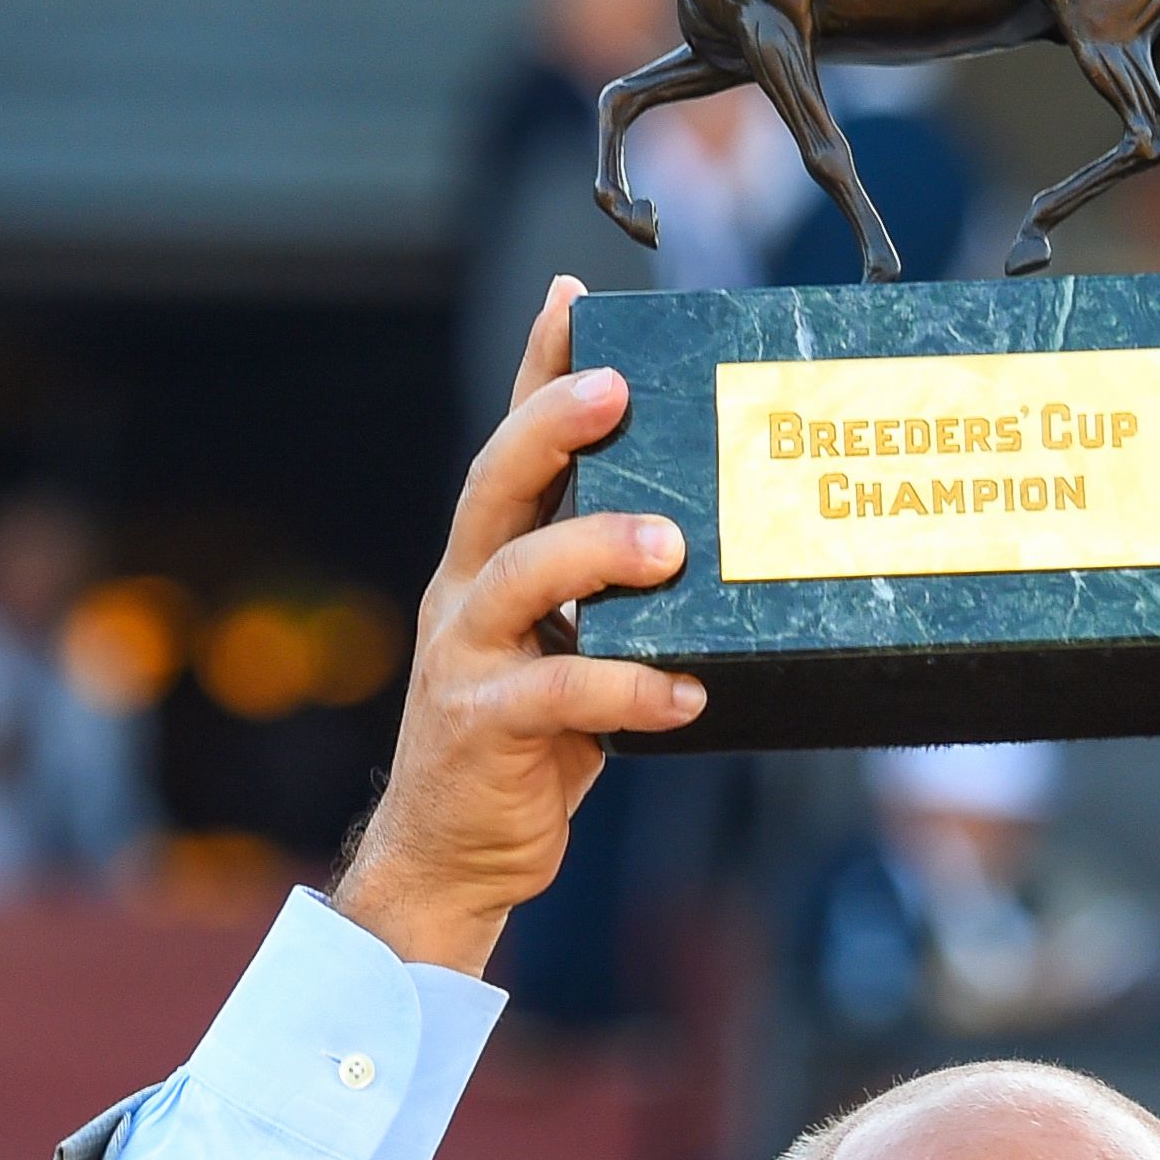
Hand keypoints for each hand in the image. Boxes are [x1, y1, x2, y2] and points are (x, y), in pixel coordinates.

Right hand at [333, 279, 699, 972]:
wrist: (455, 857)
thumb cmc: (529, 747)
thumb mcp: (567, 652)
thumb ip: (607, 599)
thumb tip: (705, 541)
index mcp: (487, 563)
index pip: (510, 449)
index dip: (538, 372)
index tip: (575, 301)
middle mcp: (465, 593)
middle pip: (498, 484)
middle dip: (554, 426)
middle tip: (617, 391)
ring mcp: (466, 657)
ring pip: (521, 576)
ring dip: (596, 551)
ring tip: (672, 547)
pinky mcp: (482, 727)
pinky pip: (558, 694)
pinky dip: (627, 689)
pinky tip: (686, 692)